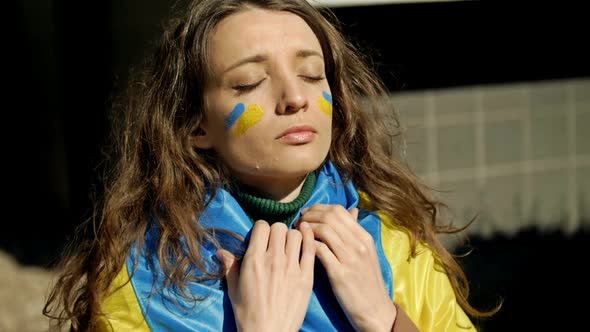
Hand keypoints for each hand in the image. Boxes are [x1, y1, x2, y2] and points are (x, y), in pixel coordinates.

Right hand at [217, 220, 315, 331]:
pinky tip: (307, 235)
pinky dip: (310, 238)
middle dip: (276, 231)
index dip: (261, 229)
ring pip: (295, 235)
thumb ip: (229, 266)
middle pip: (279, 227)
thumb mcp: (234, 290)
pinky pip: (311, 249)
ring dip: (292, 237)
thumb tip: (221, 251)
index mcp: (254, 261)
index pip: (261, 226)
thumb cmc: (248, 315)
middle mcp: (273, 260)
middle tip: (276, 242)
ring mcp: (291, 268)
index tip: (262, 238)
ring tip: (289, 246)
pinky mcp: (306, 277)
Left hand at [297, 204, 395, 331]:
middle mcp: (359, 244)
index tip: (307, 213)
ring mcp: (350, 258)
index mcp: (364, 236)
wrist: (374, 309)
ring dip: (306, 228)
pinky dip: (308, 244)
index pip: (339, 210)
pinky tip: (302, 247)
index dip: (319, 208)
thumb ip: (356, 232)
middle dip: (309, 215)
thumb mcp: (367, 252)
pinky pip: (320, 250)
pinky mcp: (339, 273)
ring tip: (297, 232)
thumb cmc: (367, 281)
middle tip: (299, 221)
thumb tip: (352, 210)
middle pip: (329, 217)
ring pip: (323, 230)